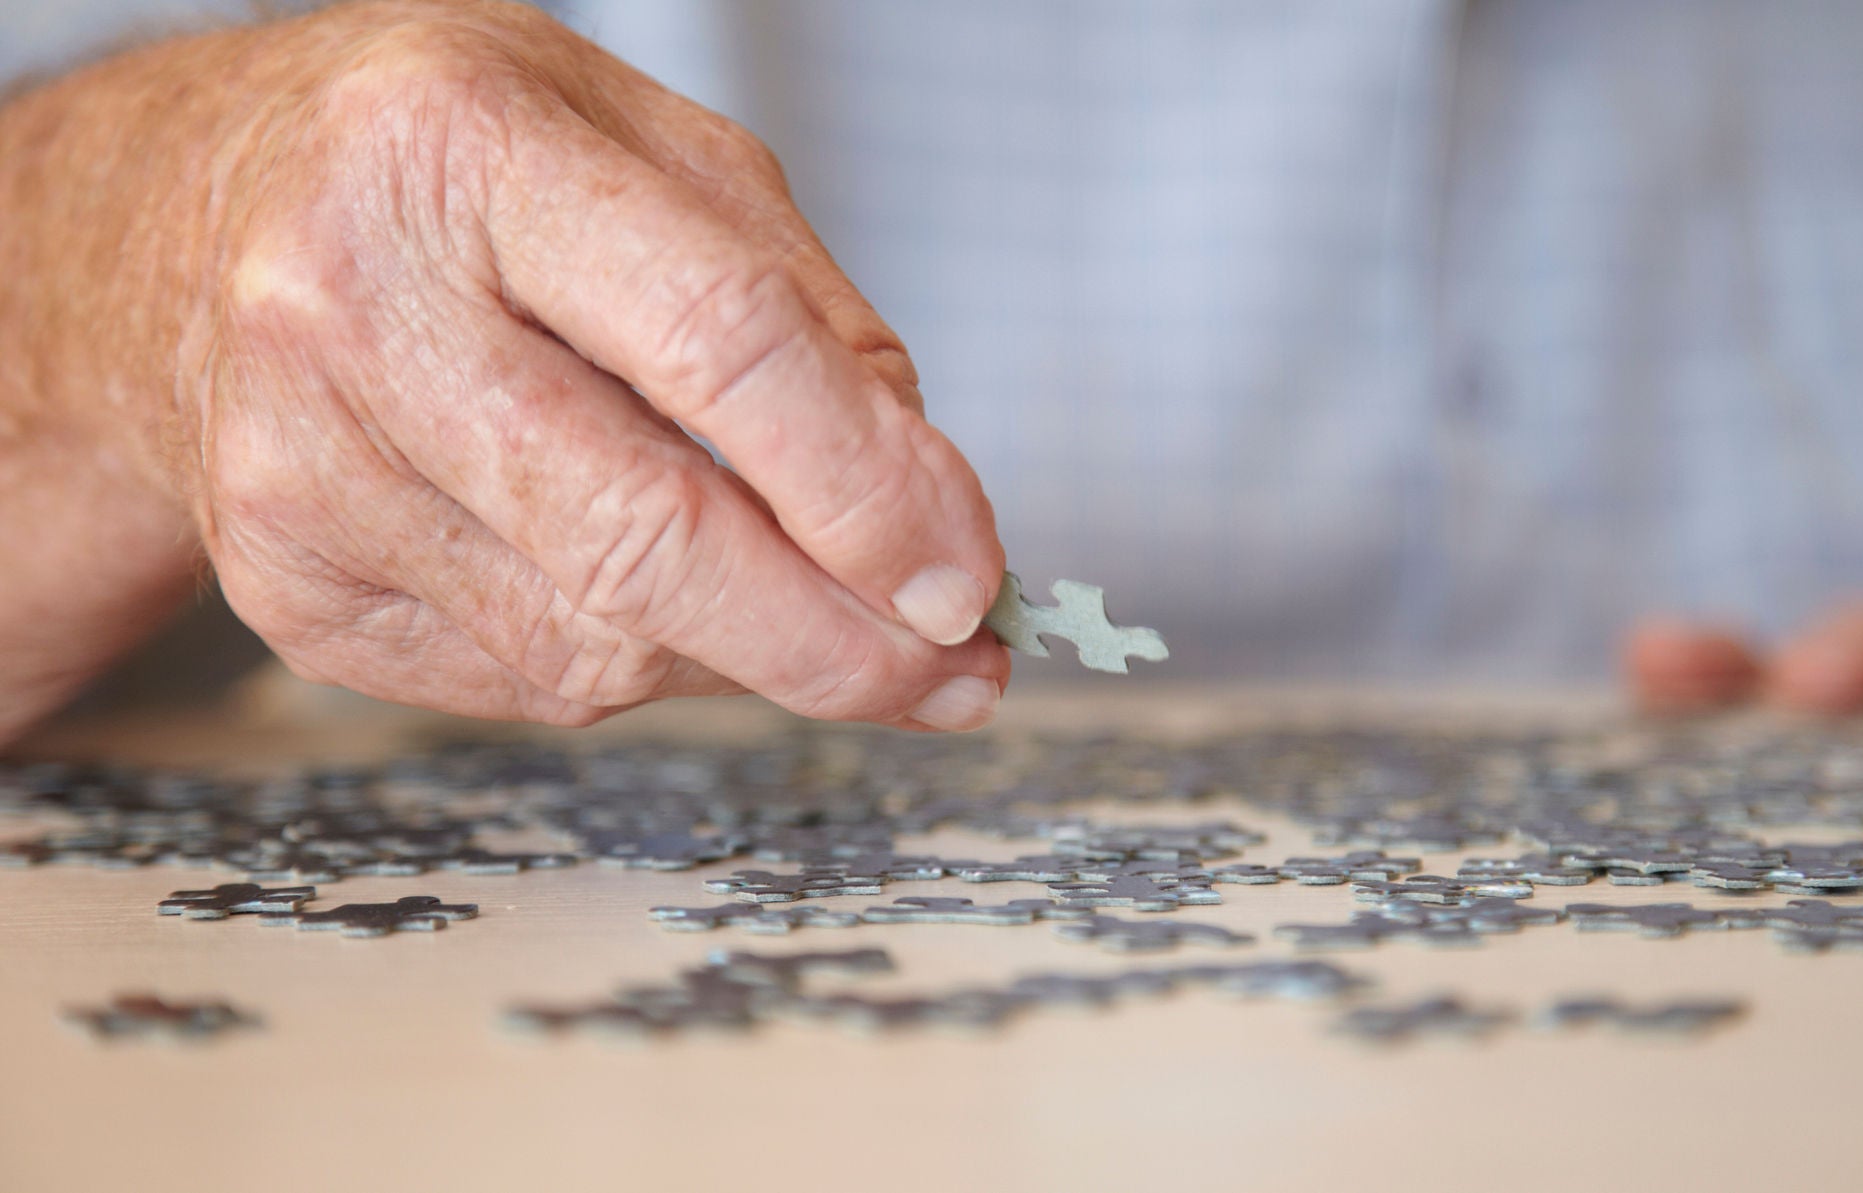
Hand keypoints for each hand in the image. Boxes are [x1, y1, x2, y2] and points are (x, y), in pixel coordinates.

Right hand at [0, 1, 1006, 736]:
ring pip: (596, 644)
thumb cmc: (457, 174)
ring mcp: (300, 469)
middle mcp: (350, 308)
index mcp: (463, 151)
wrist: (186, 231)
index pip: (717, 344)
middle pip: (646, 537)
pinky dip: (647, 665)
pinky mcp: (291, 591)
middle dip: (836, 639)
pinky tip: (675, 604)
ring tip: (830, 621)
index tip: (967, 575)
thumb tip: (925, 512)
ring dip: (755, 659)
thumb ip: (808, 314)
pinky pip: (531, 681)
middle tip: (953, 670)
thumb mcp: (651, 153)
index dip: (867, 485)